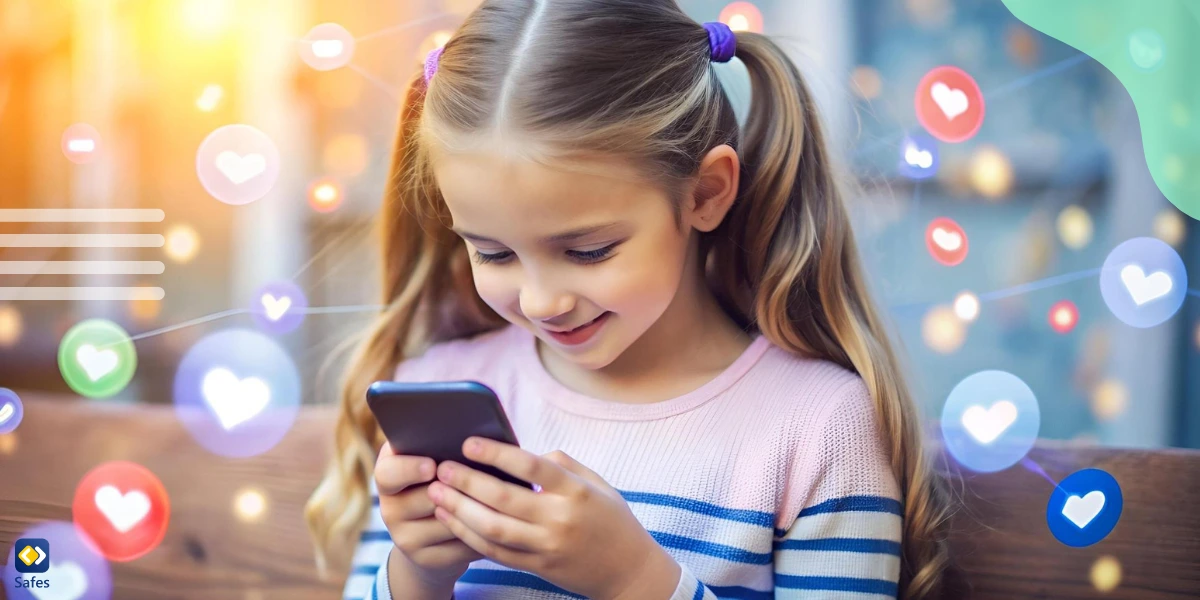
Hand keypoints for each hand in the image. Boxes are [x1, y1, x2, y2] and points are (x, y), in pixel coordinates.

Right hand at [374, 441, 484, 588]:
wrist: (430, 532)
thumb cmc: (439, 479)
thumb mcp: (431, 458)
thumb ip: (439, 447)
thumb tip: (468, 439)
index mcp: (388, 476)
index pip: (388, 473)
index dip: (409, 469)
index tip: (431, 466)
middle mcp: (389, 509)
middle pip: (426, 499)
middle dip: (455, 489)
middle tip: (479, 478)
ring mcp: (404, 538)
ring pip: (448, 522)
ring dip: (475, 509)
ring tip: (496, 498)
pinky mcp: (425, 559)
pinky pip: (460, 543)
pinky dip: (481, 531)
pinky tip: (494, 521)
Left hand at [427, 437, 681, 599]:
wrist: (629, 571)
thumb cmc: (611, 519)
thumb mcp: (596, 484)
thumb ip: (561, 465)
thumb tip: (521, 454)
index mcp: (576, 491)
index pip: (530, 466)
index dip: (496, 454)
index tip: (468, 442)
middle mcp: (560, 519)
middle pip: (503, 498)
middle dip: (466, 481)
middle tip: (441, 468)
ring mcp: (547, 546)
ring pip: (493, 528)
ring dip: (459, 510)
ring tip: (437, 493)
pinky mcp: (538, 566)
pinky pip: (496, 552)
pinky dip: (470, 536)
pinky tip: (452, 520)